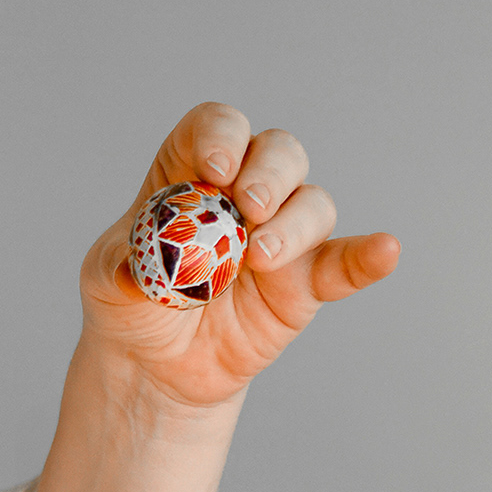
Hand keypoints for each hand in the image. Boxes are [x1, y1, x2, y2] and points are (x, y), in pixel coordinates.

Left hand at [80, 101, 399, 412]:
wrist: (155, 364)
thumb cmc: (132, 301)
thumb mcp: (105, 281)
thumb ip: (119, 268)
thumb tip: (138, 271)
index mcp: (191, 171)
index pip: (218, 127)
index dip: (221, 136)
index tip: (212, 168)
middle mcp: (245, 192)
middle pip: (279, 151)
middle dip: (268, 171)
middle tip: (248, 206)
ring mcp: (282, 235)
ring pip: (312, 202)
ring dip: (294, 223)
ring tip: (260, 258)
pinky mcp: (306, 282)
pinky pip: (346, 262)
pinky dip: (369, 256)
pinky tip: (385, 251)